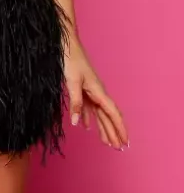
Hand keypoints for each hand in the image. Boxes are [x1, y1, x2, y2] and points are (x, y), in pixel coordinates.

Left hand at [64, 31, 128, 150]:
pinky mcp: (81, 87)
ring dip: (103, 127)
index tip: (125, 142)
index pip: (113, 114)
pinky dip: (89, 118)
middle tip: (119, 148)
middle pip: (108, 116)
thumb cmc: (71, 59)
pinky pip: (88, 107)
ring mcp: (90, 90)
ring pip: (99, 113)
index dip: (119, 129)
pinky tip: (87, 127)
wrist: (66, 43)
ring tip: (107, 142)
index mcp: (98, 91)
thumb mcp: (72, 82)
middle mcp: (97, 91)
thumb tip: (76, 124)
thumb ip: (75, 103)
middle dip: (114, 132)